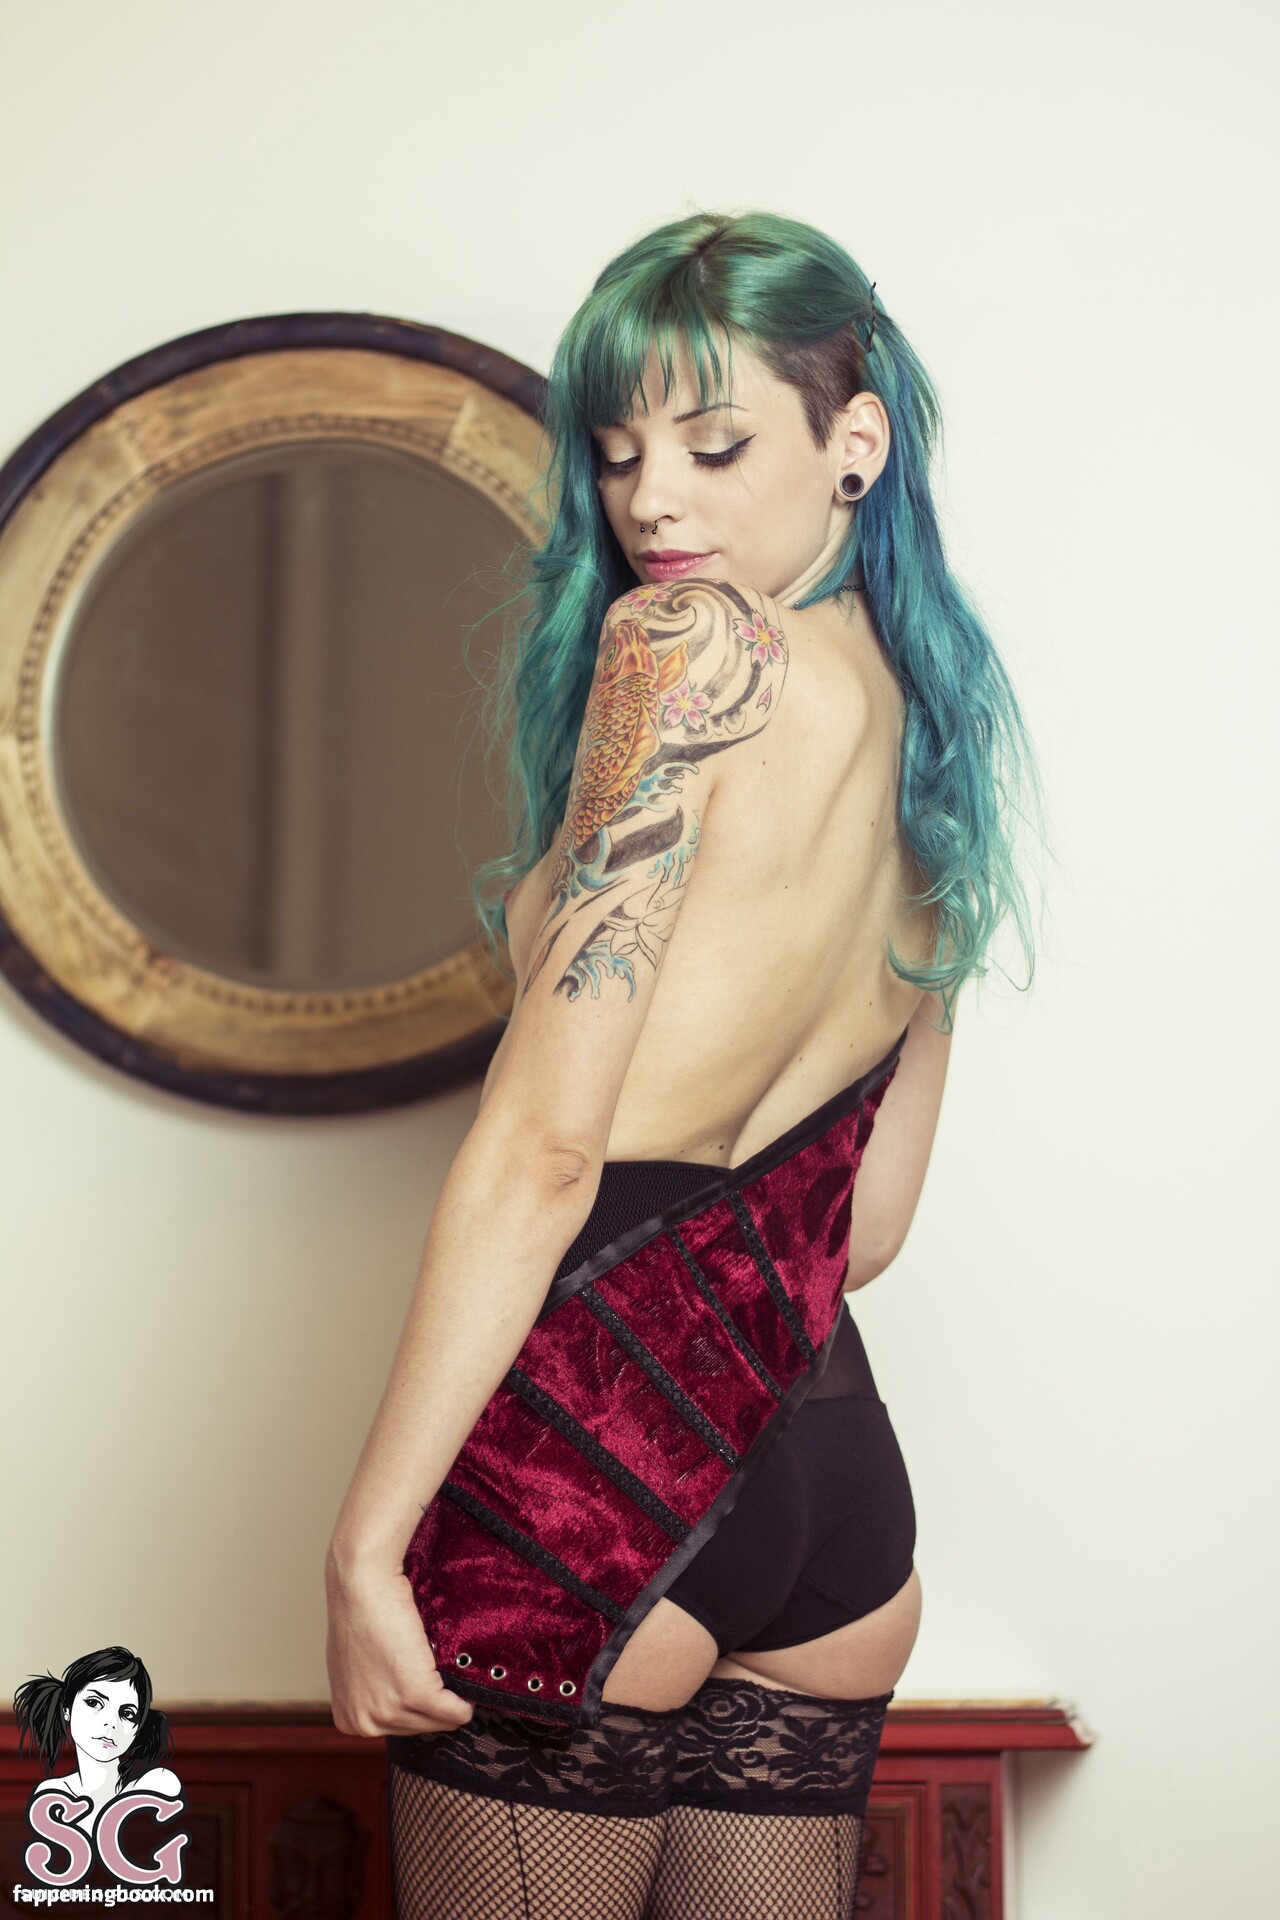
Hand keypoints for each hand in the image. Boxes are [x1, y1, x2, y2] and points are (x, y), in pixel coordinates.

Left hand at [325, 1553, 474, 1737]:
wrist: (363, 1585)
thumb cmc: (360, 1614)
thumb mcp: (356, 1668)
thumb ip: (374, 1694)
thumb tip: (397, 1699)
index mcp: (350, 1720)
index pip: (400, 1729)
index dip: (416, 1702)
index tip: (420, 1678)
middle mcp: (365, 1724)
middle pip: (423, 1727)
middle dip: (434, 1699)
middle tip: (431, 1666)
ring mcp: (388, 1711)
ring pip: (442, 1720)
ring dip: (449, 1694)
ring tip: (437, 1662)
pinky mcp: (414, 1693)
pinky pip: (457, 1711)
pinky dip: (466, 1698)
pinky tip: (460, 1674)